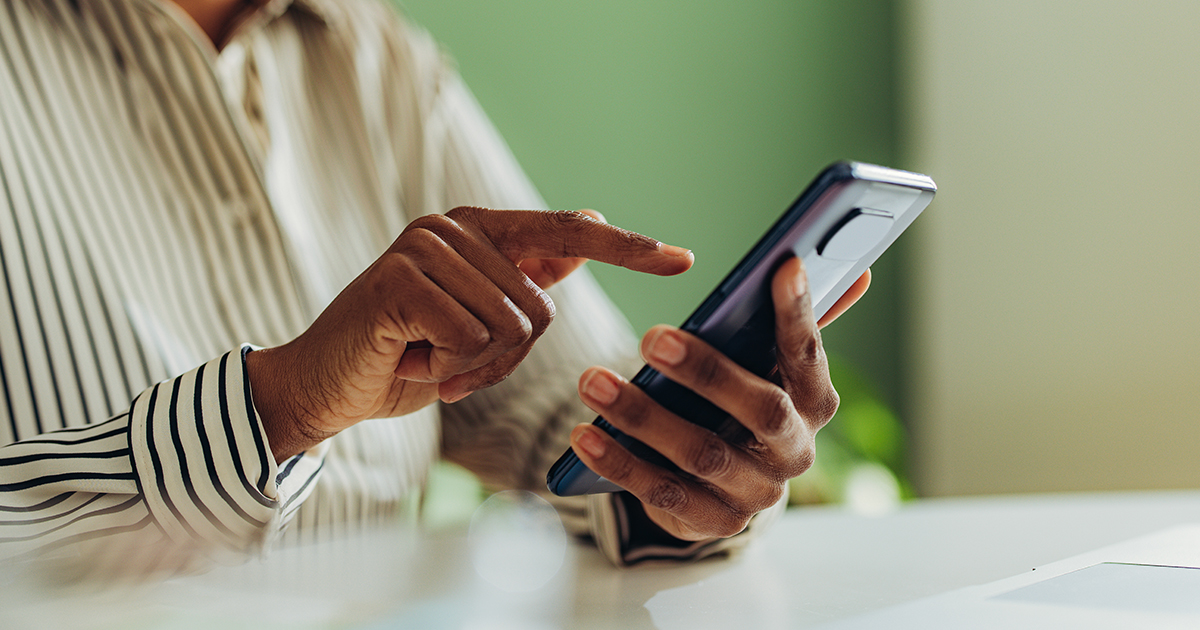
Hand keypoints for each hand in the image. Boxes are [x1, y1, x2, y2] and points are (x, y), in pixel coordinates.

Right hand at [248, 207, 692, 461]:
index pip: (566, 233)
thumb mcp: (477, 319)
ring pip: (508, 327)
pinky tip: (411, 360)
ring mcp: (422, 248)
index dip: (628, 249)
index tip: (682, 259)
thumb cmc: (406, 356)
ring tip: (427, 358)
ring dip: (474, 367)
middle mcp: (451, 228)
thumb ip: (526, 274)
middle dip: (504, 358)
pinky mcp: (398, 280)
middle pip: (539, 308)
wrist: (326, 386)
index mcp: (478, 231)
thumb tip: (587, 226)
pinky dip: (449, 370)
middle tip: (452, 363)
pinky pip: (470, 338)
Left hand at [568, 258, 868, 540]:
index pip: (809, 355)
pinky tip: (584, 434)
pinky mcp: (712, 523)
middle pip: (762, 410)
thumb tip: (857, 269)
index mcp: (814, 403)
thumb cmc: (741, 404)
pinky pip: (663, 494)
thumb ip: (798, 320)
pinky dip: (620, 463)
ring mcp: (755, 493)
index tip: (783, 267)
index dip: (800, 314)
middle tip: (652, 336)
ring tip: (592, 380)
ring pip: (702, 453)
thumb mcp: (764, 364)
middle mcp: (794, 451)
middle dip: (706, 371)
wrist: (723, 487)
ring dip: (643, 416)